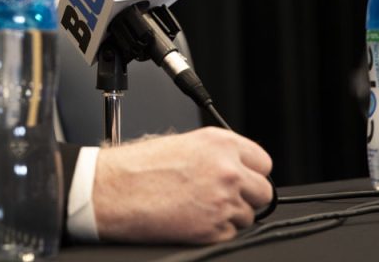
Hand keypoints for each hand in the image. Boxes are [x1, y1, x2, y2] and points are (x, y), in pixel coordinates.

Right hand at [91, 127, 273, 244]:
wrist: (115, 191)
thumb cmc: (138, 166)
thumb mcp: (182, 143)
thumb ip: (216, 153)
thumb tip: (235, 166)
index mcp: (220, 143)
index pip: (263, 161)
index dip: (251, 172)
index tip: (243, 178)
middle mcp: (227, 170)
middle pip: (263, 191)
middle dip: (247, 196)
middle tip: (222, 196)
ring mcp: (223, 201)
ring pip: (248, 216)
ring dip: (229, 215)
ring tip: (198, 206)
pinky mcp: (214, 229)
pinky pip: (230, 234)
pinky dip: (215, 231)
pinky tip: (191, 219)